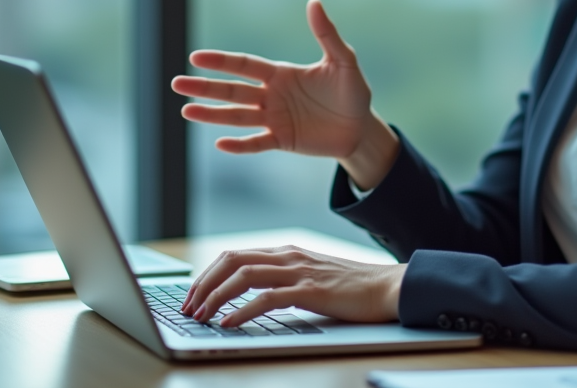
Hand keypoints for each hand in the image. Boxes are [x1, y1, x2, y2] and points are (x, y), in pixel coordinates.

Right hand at [171, 0, 399, 188]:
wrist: (361, 128)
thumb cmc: (352, 91)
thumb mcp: (343, 61)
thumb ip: (327, 34)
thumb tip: (314, 2)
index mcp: (281, 74)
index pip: (245, 66)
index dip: (222, 62)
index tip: (196, 58)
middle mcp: (271, 96)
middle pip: (232, 90)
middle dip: (205, 87)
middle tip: (177, 84)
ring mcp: (274, 119)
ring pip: (237, 116)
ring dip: (212, 114)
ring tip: (186, 111)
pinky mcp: (282, 141)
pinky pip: (257, 143)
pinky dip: (240, 145)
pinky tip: (220, 143)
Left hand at [180, 246, 406, 326]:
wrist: (388, 287)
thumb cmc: (352, 288)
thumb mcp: (312, 278)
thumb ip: (285, 282)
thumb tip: (253, 299)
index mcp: (287, 252)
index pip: (235, 256)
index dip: (208, 275)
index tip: (193, 296)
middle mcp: (288, 256)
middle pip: (232, 261)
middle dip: (204, 284)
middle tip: (188, 307)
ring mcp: (299, 271)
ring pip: (244, 276)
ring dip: (216, 296)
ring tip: (201, 316)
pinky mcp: (310, 290)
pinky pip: (267, 299)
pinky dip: (242, 311)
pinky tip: (229, 324)